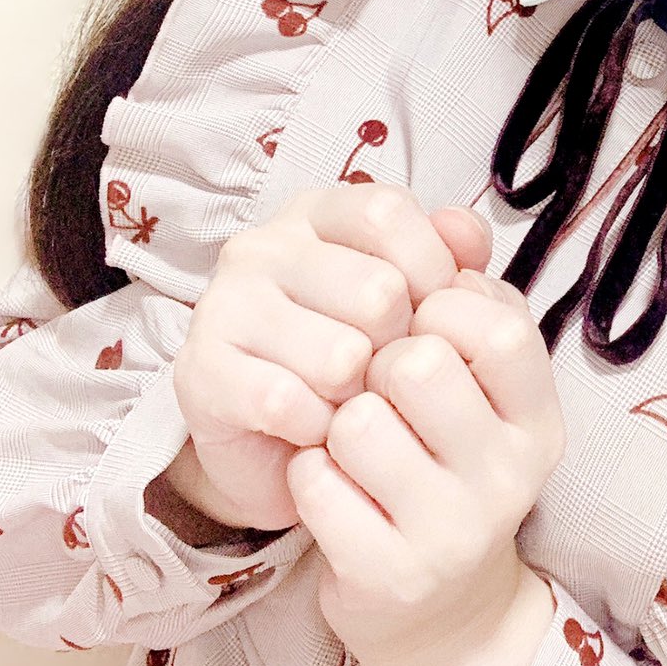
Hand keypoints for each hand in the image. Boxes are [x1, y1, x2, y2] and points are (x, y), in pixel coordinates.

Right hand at [170, 184, 493, 533]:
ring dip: (359, 398)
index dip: (431, 270)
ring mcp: (223, 305)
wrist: (284, 453)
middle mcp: (263, 246)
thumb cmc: (357, 364)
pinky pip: (289, 403)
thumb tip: (467, 234)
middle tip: (383, 373)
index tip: (432, 315)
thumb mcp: (415, 302)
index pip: (387, 212)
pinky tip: (315, 430)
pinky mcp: (200, 372)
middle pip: (377, 290)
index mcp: (318, 214)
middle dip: (398, 348)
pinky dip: (317, 429)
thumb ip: (450, 257)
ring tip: (349, 403)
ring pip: (339, 356)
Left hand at [284, 266, 566, 665]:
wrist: (438, 610)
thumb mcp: (480, 386)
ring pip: (358, 422)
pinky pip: (316, 484)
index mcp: (539, 418)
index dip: (439, 308)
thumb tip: (452, 221)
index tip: (421, 330)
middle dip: (378, 364)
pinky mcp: (391, 575)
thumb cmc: (446, 466)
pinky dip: (308, 475)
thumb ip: (469, 296)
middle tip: (379, 392)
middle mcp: (512, 476)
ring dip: (336, 422)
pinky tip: (331, 488)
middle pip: (419, 364)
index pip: (496, 323)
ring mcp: (455, 532)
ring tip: (352, 443)